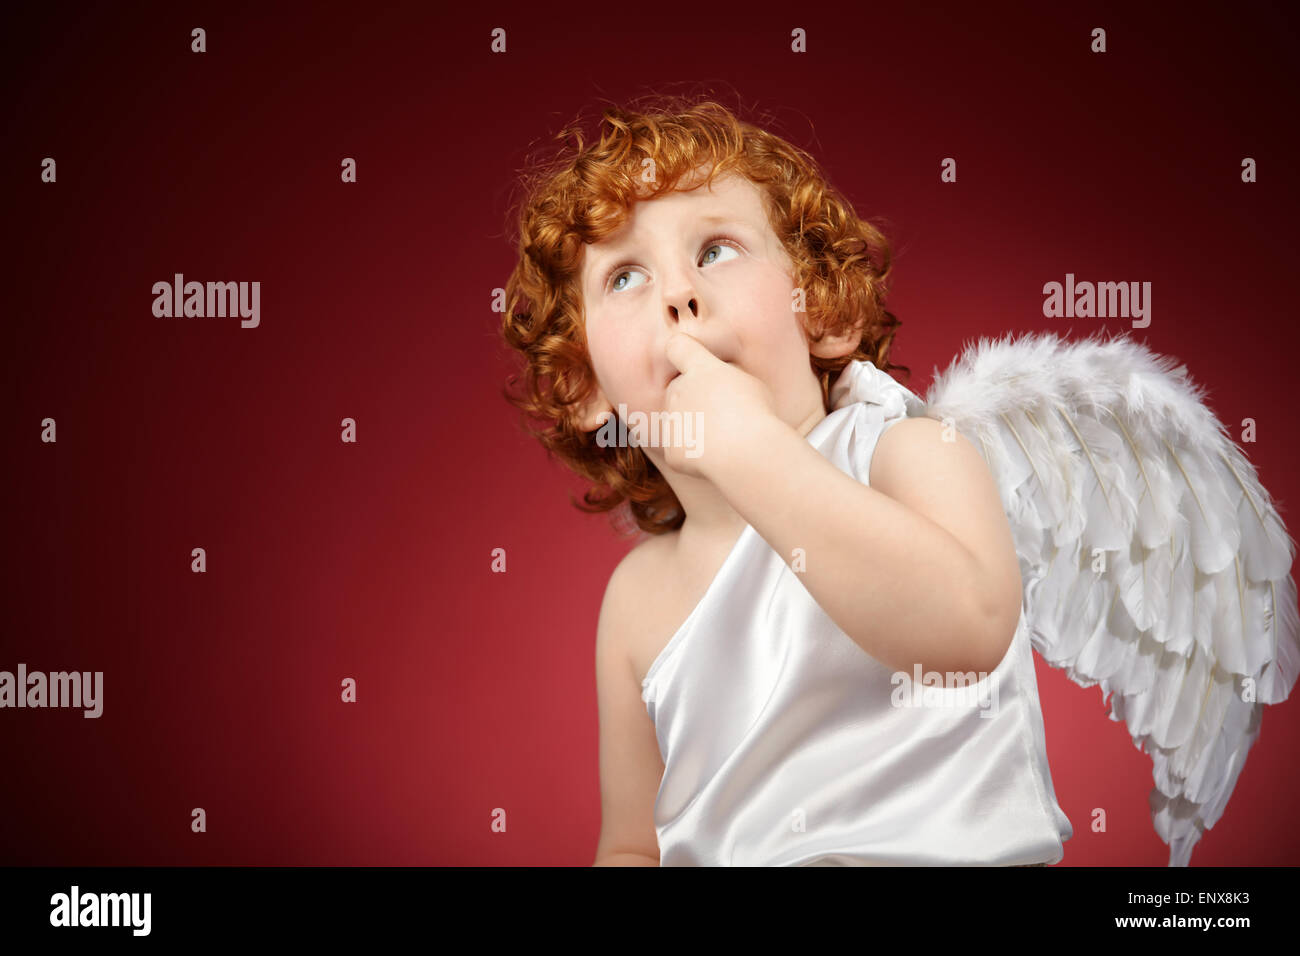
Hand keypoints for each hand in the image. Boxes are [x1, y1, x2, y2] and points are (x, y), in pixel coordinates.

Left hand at [661, 332, 779, 479]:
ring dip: (694, 427)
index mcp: (700, 369)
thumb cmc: (757, 413)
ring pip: (679, 421)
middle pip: (679, 389)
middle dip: (693, 398)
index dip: (681, 352)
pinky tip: (717, 457)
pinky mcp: (671, 449)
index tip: (686, 359)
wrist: (747, 449)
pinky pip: (682, 451)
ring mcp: (672, 420)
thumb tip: (722, 385)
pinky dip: (696, 456)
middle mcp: (679, 389)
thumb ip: (729, 379)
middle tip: (722, 414)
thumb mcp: (752, 383)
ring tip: (725, 438)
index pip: (677, 347)